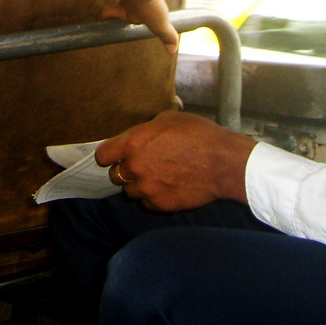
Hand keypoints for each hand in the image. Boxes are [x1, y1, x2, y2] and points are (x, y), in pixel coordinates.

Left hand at [95, 110, 255, 210]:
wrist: (222, 162)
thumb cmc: (198, 135)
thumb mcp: (168, 119)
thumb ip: (147, 130)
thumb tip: (141, 137)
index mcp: (133, 143)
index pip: (103, 155)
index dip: (109, 155)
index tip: (115, 155)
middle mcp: (135, 167)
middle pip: (115, 175)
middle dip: (125, 170)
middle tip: (142, 165)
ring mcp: (147, 188)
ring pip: (130, 191)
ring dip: (139, 185)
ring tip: (157, 177)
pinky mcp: (160, 205)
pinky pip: (146, 203)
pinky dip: (153, 197)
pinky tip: (167, 187)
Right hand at [99, 0, 177, 52]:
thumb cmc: (147, 4)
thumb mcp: (159, 24)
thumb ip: (167, 36)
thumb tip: (172, 50)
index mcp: (125, 10)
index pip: (107, 14)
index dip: (103, 16)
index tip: (100, 18)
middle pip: (121, 0)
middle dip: (126, 4)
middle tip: (136, 6)